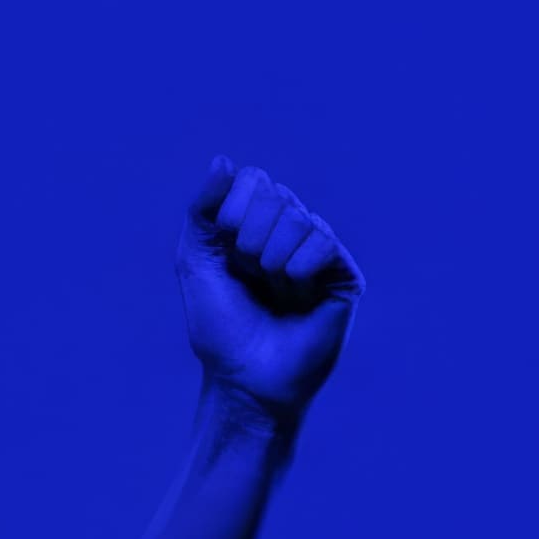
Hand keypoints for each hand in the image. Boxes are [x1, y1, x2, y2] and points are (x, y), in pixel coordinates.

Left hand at [176, 156, 364, 425]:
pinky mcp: (344, 275)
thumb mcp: (195, 262)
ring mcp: (319, 252)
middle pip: (274, 194)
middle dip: (250, 238)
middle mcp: (290, 233)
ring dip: (272, 258)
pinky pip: (323, 241)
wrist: (246, 378)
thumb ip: (202, 210)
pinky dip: (299, 266)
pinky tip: (297, 291)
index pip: (252, 180)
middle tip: (251, 276)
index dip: (233, 212)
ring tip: (275, 289)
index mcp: (255, 225)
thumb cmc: (220, 328)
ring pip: (298, 217)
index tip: (226, 253)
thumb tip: (223, 161)